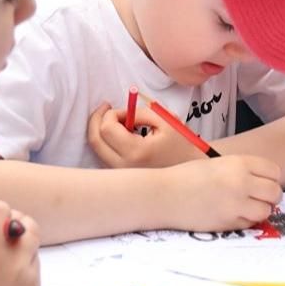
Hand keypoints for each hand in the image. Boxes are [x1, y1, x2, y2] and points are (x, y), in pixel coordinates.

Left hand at [86, 102, 200, 168]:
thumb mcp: (164, 120)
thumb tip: (118, 113)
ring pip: (98, 148)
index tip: (124, 109)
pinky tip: (122, 135)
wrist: (189, 173)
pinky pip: (104, 156)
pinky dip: (107, 142)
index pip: (107, 129)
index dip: (112, 113)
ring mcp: (121, 174)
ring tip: (121, 122)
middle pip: (95, 140)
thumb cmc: (181, 144)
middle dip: (98, 119)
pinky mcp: (121, 177)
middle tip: (106, 108)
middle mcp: (124, 167)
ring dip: (103, 130)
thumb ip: (138, 113)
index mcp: (136, 152)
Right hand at [164, 156, 283, 231]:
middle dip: (270, 197)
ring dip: (259, 211)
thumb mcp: (217, 164)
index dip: (270, 179)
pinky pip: (250, 224)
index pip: (274, 171)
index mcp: (239, 163)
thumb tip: (263, 182)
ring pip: (266, 211)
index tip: (262, 183)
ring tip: (246, 208)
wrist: (164, 195)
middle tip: (258, 199)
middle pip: (275, 192)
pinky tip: (233, 215)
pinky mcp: (229, 223)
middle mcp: (242, 182)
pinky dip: (246, 221)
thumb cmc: (187, 177)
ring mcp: (236, 204)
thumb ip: (241, 170)